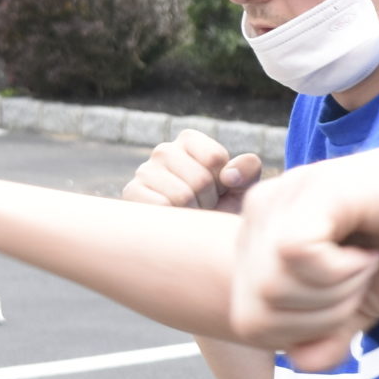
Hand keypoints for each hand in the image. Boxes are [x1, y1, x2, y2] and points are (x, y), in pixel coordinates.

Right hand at [124, 130, 260, 213]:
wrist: (191, 238)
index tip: (219, 189)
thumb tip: (228, 175)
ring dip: (192, 212)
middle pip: (200, 179)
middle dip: (209, 200)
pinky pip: (162, 207)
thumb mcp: (242, 188)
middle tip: (203, 205)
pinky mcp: (131, 193)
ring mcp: (144, 171)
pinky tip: (172, 218)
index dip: (224, 181)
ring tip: (188, 212)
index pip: (215, 158)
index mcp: (190, 141)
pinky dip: (173, 219)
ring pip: (182, 195)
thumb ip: (247, 170)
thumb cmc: (219, 208)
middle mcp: (164, 150)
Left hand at [224, 138, 378, 368]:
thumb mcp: (360, 305)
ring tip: (366, 263)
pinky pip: (295, 254)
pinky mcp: (316, 188)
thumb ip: (326, 337)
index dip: (300, 334)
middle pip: (255, 309)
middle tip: (361, 282)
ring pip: (271, 285)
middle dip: (318, 318)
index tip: (346, 301)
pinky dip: (340, 270)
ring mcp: (285, 195)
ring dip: (334, 292)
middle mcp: (260, 212)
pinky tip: (368, 252)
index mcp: (259, 239)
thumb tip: (301, 364)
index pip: (247, 320)